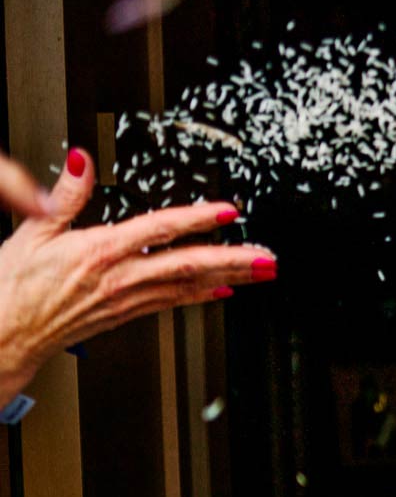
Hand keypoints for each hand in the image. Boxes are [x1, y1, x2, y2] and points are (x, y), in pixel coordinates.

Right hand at [0, 146, 275, 398]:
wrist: (4, 335)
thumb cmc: (12, 286)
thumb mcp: (33, 230)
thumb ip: (65, 195)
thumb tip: (82, 160)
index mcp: (100, 252)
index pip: (160, 230)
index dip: (197, 219)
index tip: (228, 212)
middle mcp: (120, 278)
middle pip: (189, 265)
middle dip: (234, 260)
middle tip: (268, 258)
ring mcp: (126, 299)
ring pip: (188, 286)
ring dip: (229, 278)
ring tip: (261, 272)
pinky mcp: (125, 314)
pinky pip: (171, 303)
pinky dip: (200, 296)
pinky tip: (223, 291)